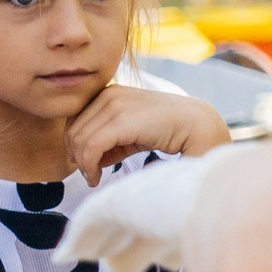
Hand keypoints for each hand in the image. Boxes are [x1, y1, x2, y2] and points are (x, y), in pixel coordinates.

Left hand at [67, 85, 230, 185]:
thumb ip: (108, 142)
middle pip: (72, 130)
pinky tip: (96, 178)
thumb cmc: (167, 132)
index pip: (73, 120)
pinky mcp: (121, 120)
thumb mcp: (130, 134)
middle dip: (76, 156)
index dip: (73, 144)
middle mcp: (108, 94)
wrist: (199, 125)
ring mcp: (114, 104)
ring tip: (93, 178)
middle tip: (88, 175)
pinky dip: (88, 166)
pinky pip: (90, 146)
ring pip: (79, 140)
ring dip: (82, 165)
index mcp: (108, 93)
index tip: (82, 164)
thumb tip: (83, 160)